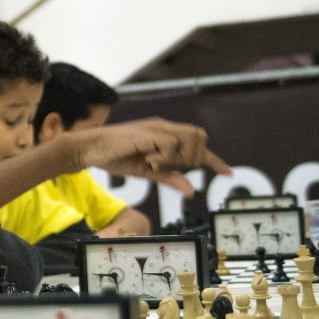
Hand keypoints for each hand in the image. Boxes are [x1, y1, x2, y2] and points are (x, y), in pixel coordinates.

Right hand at [73, 118, 231, 197]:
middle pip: (200, 137)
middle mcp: (165, 127)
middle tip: (168, 167)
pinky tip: (148, 159)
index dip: (214, 159)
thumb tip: (191, 191)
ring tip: (155, 162)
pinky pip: (170, 144)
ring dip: (178, 156)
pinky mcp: (148, 132)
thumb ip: (169, 178)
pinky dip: (163, 157)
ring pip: (189, 138)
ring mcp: (157, 127)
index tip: (228, 173)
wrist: (90, 149)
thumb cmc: (116, 157)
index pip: (199, 144)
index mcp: (166, 135)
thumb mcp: (147, 172)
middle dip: (192, 157)